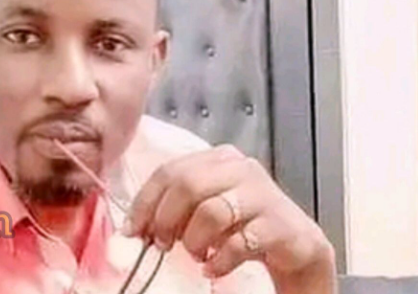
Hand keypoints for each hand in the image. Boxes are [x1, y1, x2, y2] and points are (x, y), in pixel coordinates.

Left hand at [123, 145, 336, 293]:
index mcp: (218, 158)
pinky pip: (239, 243)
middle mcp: (241, 168)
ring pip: (212, 211)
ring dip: (194, 240)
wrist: (293, 245)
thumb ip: (173, 206)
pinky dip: (219, 260)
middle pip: (188, 185)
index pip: (169, 171)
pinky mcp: (280, 224)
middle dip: (166, 219)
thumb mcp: (203, 208)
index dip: (145, 202)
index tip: (132, 230)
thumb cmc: (242, 224)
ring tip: (196, 254)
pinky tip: (214, 267)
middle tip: (161, 244)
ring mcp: (263, 194)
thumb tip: (134, 226)